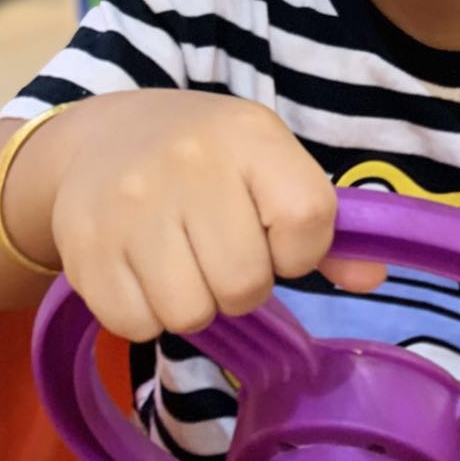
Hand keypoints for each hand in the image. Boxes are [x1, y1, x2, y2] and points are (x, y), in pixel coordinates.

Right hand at [46, 91, 384, 340]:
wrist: (103, 138)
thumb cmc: (206, 157)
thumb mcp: (268, 164)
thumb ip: (322, 223)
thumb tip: (373, 278)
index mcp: (251, 135)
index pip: (309, 218)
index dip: (300, 249)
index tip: (276, 238)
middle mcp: (192, 161)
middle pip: (246, 283)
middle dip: (241, 286)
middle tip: (221, 254)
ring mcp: (132, 203)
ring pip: (190, 313)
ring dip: (194, 304)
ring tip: (182, 261)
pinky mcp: (87, 246)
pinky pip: (135, 325)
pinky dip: (145, 313)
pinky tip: (142, 269)